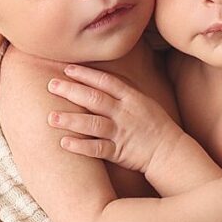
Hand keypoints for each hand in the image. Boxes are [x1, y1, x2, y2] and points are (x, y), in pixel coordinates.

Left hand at [46, 63, 179, 173]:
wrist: (170, 152)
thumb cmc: (156, 126)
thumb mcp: (143, 103)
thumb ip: (122, 93)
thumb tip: (100, 82)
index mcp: (131, 98)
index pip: (106, 82)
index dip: (86, 74)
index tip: (67, 69)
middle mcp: (125, 113)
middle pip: (94, 99)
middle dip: (71, 91)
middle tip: (51, 85)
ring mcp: (122, 132)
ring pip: (93, 123)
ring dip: (71, 120)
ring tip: (51, 117)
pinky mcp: (119, 151)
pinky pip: (97, 148)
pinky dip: (81, 146)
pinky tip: (64, 142)